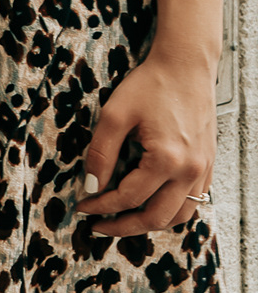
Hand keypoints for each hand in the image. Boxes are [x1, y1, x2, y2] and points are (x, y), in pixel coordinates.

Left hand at [80, 49, 216, 237]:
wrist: (186, 65)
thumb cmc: (151, 84)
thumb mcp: (114, 114)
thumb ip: (100, 153)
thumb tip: (92, 186)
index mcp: (166, 159)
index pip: (129, 198)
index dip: (101, 206)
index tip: (83, 206)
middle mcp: (190, 170)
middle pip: (155, 217)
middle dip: (123, 227)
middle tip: (99, 226)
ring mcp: (203, 169)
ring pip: (179, 216)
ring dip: (150, 224)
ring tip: (124, 222)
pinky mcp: (208, 164)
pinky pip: (193, 201)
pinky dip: (171, 211)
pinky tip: (152, 206)